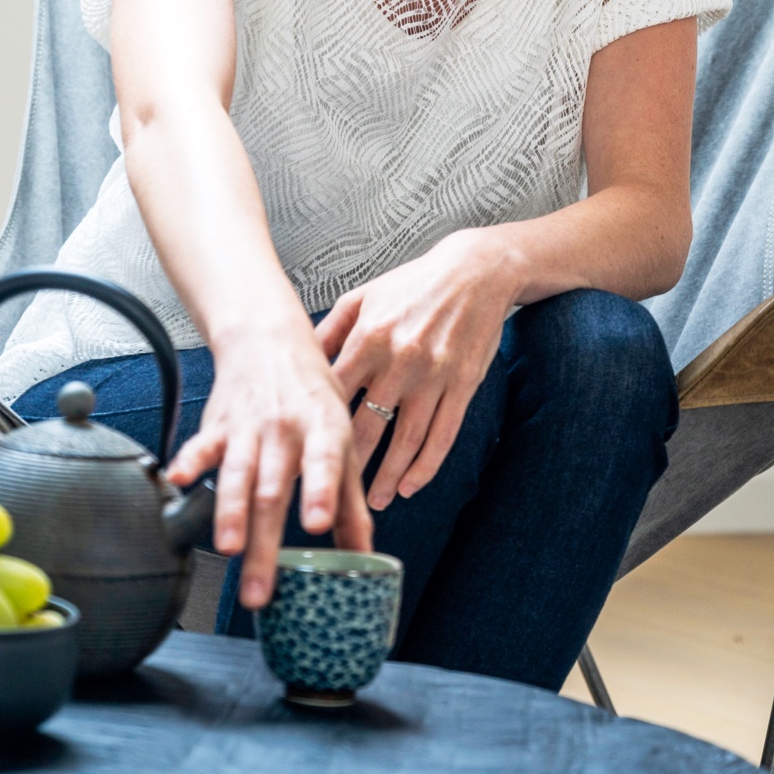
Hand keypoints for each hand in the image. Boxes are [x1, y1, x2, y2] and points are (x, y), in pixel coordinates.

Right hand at [166, 323, 372, 608]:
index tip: (318, 524)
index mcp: (324, 429)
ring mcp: (249, 428)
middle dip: (264, 542)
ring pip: (237, 475)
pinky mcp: (218, 426)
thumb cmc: (312, 393)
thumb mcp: (343, 438)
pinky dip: (188, 462)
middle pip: (273, 490)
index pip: (325, 461)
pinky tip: (176, 481)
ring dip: (230, 513)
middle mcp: (285, 429)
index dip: (322, 491)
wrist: (270, 339)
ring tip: (227, 549)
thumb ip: (350, 501)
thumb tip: (364, 557)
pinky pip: (201, 446)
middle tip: (260, 589)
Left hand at [315, 229, 517, 512]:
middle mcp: (399, 361)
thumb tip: (299, 361)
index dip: (315, 429)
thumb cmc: (413, 284)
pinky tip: (411, 485)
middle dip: (348, 466)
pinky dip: (426, 465)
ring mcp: (433, 376)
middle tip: (332, 494)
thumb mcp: (362, 297)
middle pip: (367, 426)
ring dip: (388, 476)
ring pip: (406, 440)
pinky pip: (442, 434)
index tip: (300, 456)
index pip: (334, 395)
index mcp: (368, 338)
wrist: (475, 272)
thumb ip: (329, 330)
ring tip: (374, 501)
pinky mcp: (462, 386)